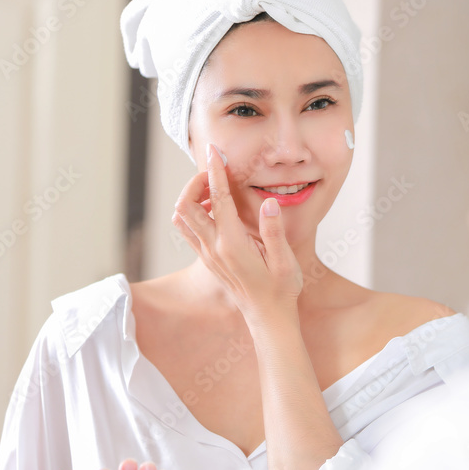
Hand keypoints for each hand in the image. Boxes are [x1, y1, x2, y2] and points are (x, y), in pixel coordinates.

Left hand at [172, 142, 302, 319]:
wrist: (268, 317)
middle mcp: (214, 249)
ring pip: (182, 218)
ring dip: (192, 198)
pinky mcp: (207, 259)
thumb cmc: (281, 290)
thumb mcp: (286, 261)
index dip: (216, 172)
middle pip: (187, 206)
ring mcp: (207, 255)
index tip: (215, 151)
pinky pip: (188, 230)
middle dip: (196, 182)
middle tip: (216, 172)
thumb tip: (268, 203)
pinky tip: (215, 209)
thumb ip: (274, 231)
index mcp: (232, 245)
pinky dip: (194, 212)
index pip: (219, 199)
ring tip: (215, 190)